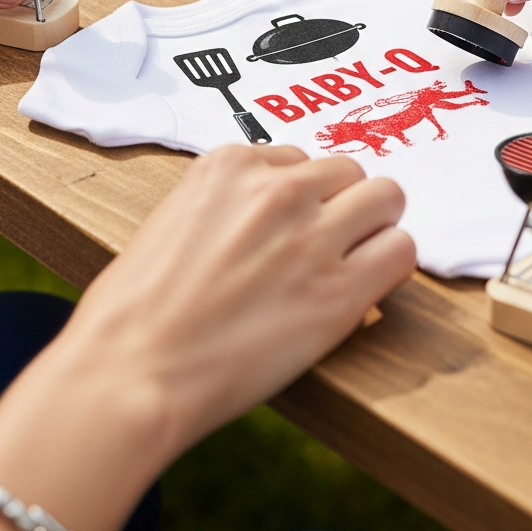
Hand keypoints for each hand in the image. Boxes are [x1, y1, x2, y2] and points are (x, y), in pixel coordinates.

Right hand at [0, 144, 413, 530]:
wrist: (130, 371)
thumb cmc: (134, 312)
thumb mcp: (173, 222)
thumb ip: (227, 205)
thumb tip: (265, 219)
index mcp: (230, 164)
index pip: (298, 159)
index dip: (300, 198)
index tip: (288, 230)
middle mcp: (278, 187)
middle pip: (350, 170)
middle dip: (342, 205)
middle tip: (326, 248)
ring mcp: (312, 234)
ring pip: (386, 198)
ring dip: (373, 228)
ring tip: (350, 265)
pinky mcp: (340, 289)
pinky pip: (401, 250)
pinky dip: (390, 267)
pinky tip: (366, 290)